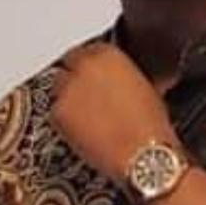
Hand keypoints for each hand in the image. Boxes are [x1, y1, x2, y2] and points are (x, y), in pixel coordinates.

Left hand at [50, 43, 176, 185]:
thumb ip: (125, 74)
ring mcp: (67, 90)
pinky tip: (84, 130)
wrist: (143, 154)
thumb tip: (123, 77)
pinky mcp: (57, 114)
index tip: (93, 76)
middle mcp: (84, 67)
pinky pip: (56, 112)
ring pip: (59, 88)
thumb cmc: (149, 126)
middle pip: (68, 66)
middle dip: (76, 79)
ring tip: (88, 116)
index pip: (87, 49)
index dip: (90, 66)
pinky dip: (65, 120)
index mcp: (107, 54)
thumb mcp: (147, 87)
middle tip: (87, 97)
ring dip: (70, 98)